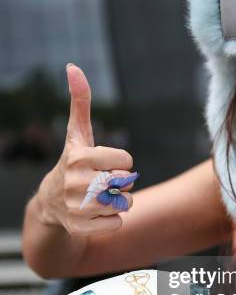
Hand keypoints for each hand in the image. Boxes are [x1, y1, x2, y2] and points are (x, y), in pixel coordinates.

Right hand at [36, 64, 134, 234]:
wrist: (50, 204)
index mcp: (79, 158)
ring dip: (118, 201)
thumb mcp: (76, 134)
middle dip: (121, 183)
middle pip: (126, 183)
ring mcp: (77, 208)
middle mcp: (76, 183)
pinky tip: (95, 214)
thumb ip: (80, 102)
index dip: (121, 162)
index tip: (106, 163)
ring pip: (124, 204)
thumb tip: (73, 67)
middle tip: (103, 182)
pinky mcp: (81, 228)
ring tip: (99, 198)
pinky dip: (112, 220)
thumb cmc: (72, 163)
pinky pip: (117, 223)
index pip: (126, 161)